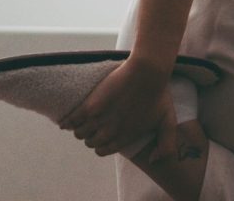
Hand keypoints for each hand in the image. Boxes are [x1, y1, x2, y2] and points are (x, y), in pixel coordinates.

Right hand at [59, 57, 176, 161]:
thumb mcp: (168, 121)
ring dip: (80, 129)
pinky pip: (72, 121)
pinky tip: (65, 122)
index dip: (101, 145)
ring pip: (79, 133)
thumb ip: (166, 144)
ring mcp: (99, 119)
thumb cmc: (159, 95)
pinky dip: (67, 123)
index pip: (103, 151)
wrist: (148, 72)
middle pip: (90, 142)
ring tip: (83, 121)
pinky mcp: (90, 106)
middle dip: (91, 136)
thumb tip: (154, 161)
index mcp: (125, 137)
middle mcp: (110, 132)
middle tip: (93, 127)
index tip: (102, 137)